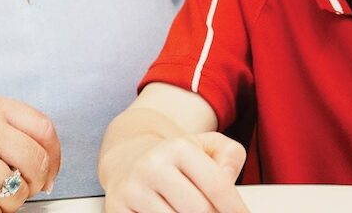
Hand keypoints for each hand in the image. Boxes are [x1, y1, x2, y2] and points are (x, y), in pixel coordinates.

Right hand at [103, 131, 248, 212]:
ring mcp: (131, 191)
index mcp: (177, 148)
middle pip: (200, 211)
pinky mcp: (116, 210)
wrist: (126, 160)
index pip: (217, 185)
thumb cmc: (173, 160)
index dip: (235, 209)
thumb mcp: (206, 146)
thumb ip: (230, 155)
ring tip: (188, 211)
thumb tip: (228, 176)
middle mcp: (151, 166)